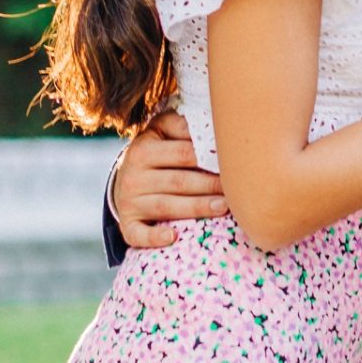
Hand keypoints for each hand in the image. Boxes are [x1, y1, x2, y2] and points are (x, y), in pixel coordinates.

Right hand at [111, 113, 226, 248]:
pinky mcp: (128, 223)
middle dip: (210, 185)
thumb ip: (181, 125)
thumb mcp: (161, 131)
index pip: (182, 153)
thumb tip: (210, 124)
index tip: (232, 161)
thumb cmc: (155, 151)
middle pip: (179, 181)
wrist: (124, 178)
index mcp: (143, 149)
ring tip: (224, 207)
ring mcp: (129, 201)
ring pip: (167, 206)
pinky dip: (154, 237)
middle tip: (236, 187)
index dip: (209, 158)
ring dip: (197, 208)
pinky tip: (173, 237)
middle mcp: (133, 176)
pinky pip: (138, 233)